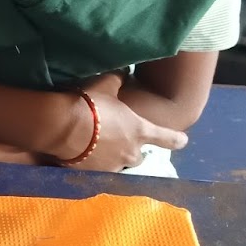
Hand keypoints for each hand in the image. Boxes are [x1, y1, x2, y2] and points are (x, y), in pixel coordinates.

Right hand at [62, 72, 187, 171]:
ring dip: (111, 158)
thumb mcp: (105, 84)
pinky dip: (90, 163)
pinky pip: (95, 170)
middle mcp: (130, 152)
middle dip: (132, 151)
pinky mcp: (92, 174)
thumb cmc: (90, 103)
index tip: (183, 141)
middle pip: (138, 157)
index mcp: (140, 131)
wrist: (62, 126)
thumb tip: (124, 71)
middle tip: (119, 141)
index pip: (166, 138)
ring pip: (117, 165)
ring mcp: (111, 166)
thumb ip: (118, 80)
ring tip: (96, 149)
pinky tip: (80, 154)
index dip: (175, 139)